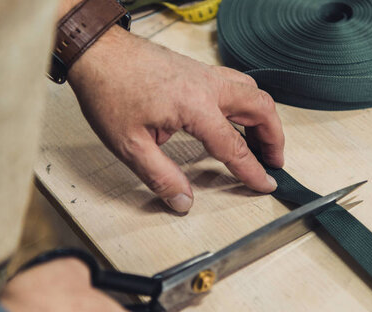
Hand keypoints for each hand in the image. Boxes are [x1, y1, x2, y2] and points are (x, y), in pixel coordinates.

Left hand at [67, 26, 284, 212]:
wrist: (97, 51)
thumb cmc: (109, 89)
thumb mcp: (129, 144)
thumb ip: (160, 176)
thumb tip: (182, 201)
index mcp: (196, 107)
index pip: (235, 146)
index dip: (253, 171)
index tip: (266, 184)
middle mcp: (208, 86)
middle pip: (261, 109)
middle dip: (274, 138)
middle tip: (274, 161)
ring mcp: (204, 74)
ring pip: (252, 92)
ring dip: (263, 117)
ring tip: (261, 140)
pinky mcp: (197, 69)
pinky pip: (235, 83)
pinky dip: (246, 102)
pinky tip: (234, 116)